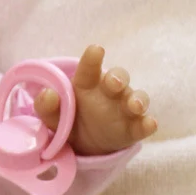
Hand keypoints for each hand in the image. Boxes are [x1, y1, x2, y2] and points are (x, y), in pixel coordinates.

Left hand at [34, 45, 156, 155]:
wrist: (83, 144)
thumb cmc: (69, 120)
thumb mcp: (52, 115)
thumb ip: (46, 105)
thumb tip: (48, 94)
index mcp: (86, 83)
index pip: (89, 68)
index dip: (93, 59)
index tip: (96, 50)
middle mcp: (109, 92)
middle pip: (119, 77)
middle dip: (118, 78)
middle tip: (113, 83)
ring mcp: (124, 109)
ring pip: (137, 98)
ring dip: (138, 100)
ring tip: (134, 106)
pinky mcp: (133, 128)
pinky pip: (144, 124)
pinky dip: (148, 123)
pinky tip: (149, 124)